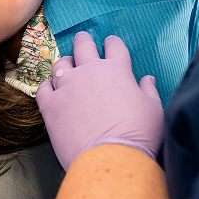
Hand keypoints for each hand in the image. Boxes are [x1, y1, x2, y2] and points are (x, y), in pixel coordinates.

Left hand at [36, 33, 163, 169]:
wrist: (112, 159)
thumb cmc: (138, 135)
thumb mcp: (154, 110)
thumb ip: (148, 91)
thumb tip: (147, 80)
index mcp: (117, 70)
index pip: (114, 47)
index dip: (112, 43)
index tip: (110, 42)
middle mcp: (90, 72)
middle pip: (83, 46)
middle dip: (83, 41)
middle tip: (83, 39)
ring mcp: (68, 87)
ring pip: (61, 65)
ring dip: (65, 64)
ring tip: (67, 67)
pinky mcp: (51, 105)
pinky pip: (44, 89)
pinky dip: (47, 87)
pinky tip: (51, 90)